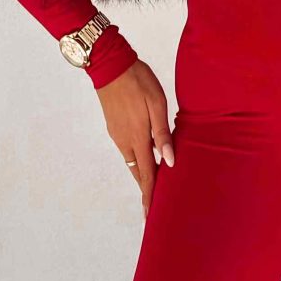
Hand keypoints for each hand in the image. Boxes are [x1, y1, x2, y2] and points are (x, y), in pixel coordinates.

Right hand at [94, 58, 175, 216]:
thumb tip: (169, 161)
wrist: (110, 65)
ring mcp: (117, 134)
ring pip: (132, 163)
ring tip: (152, 187)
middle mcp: (125, 141)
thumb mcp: (157, 104)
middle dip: (145, 191)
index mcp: (138, 138)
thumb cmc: (138, 81)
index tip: (150, 215)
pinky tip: (145, 159)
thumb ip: (163, 134)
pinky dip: (137, 161)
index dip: (150, 196)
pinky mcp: (114, 127)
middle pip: (138, 173)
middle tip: (152, 209)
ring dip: (142, 176)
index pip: (147, 175)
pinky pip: (127, 151)